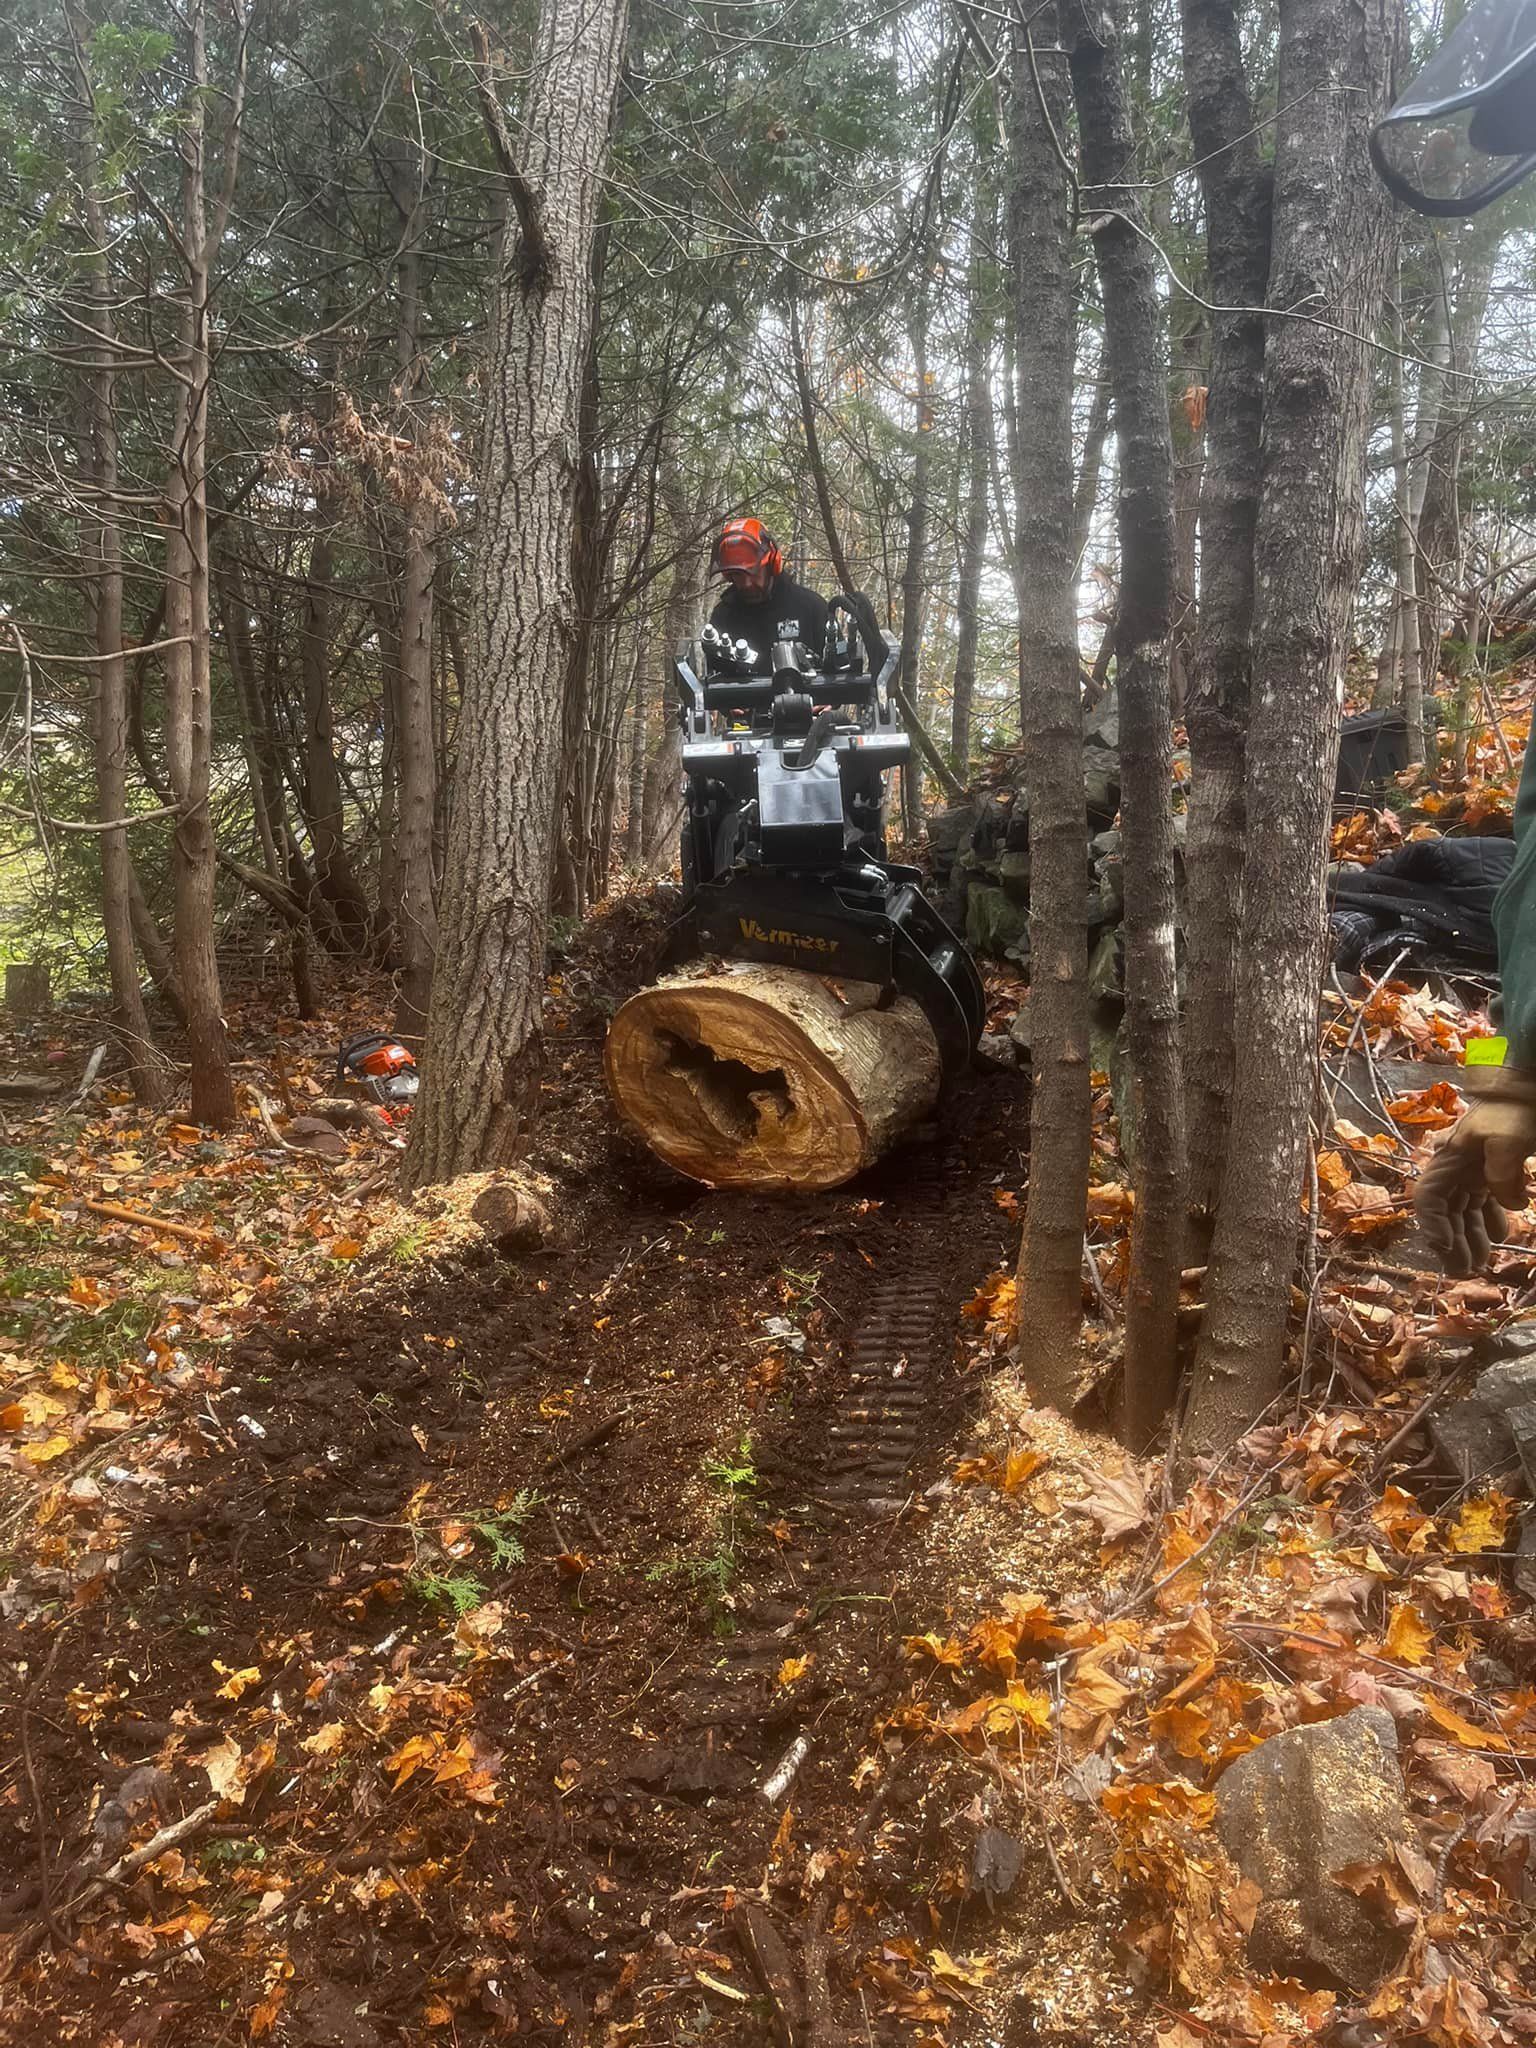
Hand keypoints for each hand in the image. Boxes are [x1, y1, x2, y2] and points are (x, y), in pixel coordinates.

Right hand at [1413, 1067, 1535, 1274]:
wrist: (1529, 1085)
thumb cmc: (1517, 1108)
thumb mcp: (1509, 1141)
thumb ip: (1501, 1178)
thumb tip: (1506, 1204)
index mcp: (1450, 1157)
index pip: (1429, 1196)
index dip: (1432, 1225)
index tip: (1445, 1248)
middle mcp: (1456, 1165)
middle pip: (1445, 1210)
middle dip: (1452, 1242)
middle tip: (1462, 1271)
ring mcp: (1473, 1168)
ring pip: (1464, 1209)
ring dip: (1469, 1236)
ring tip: (1479, 1262)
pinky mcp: (1492, 1169)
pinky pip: (1483, 1201)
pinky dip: (1489, 1220)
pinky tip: (1498, 1236)